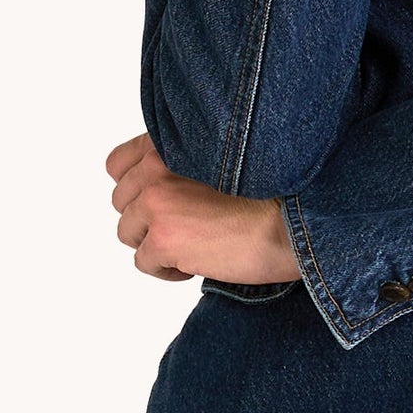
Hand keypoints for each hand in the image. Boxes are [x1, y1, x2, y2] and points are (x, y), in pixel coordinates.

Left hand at [105, 133, 299, 284]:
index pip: (118, 164)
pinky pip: (143, 262)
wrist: (294, 225)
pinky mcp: (163, 238)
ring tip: (192, 247)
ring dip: (156, 244)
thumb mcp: (224, 161)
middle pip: (122, 203)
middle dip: (149, 220)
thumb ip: (184, 163)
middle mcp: (157, 166)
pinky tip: (196, 263)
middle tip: (186, 227)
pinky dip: (167, 270)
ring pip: (129, 232)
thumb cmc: (275, 196)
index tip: (159, 200)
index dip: (136, 187)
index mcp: (171, 143)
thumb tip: (157, 190)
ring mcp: (157, 203)